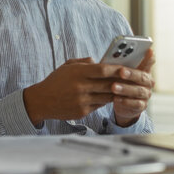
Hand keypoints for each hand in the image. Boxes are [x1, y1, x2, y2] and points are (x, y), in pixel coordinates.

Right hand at [23, 58, 148, 125]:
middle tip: (132, 79)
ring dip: (116, 93)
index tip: (126, 67)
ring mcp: (82, 101)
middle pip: (108, 84)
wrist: (41, 100)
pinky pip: (99, 105)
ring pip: (106, 96)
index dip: (116, 69)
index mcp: (78, 72)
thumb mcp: (68, 66)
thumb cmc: (56, 80)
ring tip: (124, 88)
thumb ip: (85, 62)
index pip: (103, 70)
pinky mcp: (82, 112)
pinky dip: (105, 101)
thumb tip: (100, 61)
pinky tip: (110, 97)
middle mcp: (80, 87)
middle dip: (121, 81)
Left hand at [112, 48, 154, 126]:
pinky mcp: (142, 105)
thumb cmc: (120, 83)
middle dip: (131, 73)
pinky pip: (136, 104)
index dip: (149, 57)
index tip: (148, 49)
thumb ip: (115, 66)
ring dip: (125, 88)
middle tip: (121, 71)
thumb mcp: (117, 74)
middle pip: (142, 76)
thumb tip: (96, 58)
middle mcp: (147, 82)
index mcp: (143, 70)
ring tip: (113, 87)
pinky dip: (126, 101)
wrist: (122, 103)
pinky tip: (116, 98)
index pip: (149, 61)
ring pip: (138, 90)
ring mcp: (146, 94)